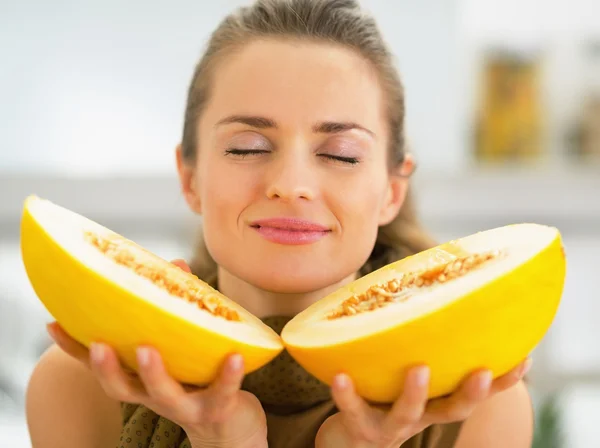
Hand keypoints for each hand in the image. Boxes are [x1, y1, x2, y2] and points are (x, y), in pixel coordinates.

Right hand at [46, 259, 267, 447]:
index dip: (76, 349)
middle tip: (99, 344)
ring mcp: (186, 406)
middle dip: (107, 368)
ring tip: (149, 350)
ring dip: (154, 374)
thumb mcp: (183, 349)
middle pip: (122, 388)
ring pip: (164, 395)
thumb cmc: (201, 378)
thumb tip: (176, 265)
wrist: (231, 427)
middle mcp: (156, 397)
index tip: (54, 324)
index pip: (103, 367)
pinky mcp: (218, 409)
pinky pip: (223, 392)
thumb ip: (178, 309)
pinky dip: (228, 376)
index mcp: (142, 379)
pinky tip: (235, 356)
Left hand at [315, 358, 531, 447]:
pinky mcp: (359, 426)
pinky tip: (339, 375)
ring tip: (419, 370)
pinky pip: (352, 409)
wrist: (350, 439)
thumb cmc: (385, 397)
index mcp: (435, 400)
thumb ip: (423, 350)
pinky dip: (346, 394)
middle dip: (470, 393)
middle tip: (482, 371)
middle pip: (452, 410)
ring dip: (415, 393)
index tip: (525, 358)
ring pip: (407, 413)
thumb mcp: (409, 379)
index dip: (502, 381)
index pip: (475, 392)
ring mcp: (391, 424)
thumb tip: (431, 291)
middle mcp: (420, 415)